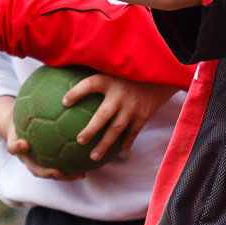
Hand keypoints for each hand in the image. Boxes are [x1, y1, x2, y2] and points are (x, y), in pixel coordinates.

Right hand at [0, 94, 85, 180]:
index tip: (23, 143)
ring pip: (51, 172)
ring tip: (81, 173)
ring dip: (65, 175)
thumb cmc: (22, 114)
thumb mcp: (20, 106)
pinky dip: (75, 167)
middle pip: (35, 169)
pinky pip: (63, 166)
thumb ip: (27, 99)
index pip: (14, 146)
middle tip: (58, 171)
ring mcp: (38, 163)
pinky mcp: (50, 164)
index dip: (17, 146)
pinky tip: (91, 161)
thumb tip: (39, 75)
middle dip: (47, 172)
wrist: (19, 125)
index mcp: (17, 143)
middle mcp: (28, 157)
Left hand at [62, 74, 180, 162]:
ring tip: (93, 156)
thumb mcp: (115, 67)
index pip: (89, 85)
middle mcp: (120, 94)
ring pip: (116, 129)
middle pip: (102, 116)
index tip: (64, 102)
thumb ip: (98, 71)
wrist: (161, 74)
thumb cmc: (131, 72)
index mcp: (110, 80)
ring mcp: (132, 106)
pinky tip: (120, 151)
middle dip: (90, 130)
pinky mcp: (144, 114)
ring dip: (105, 144)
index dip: (76, 93)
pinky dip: (127, 142)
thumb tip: (74, 74)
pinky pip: (133, 132)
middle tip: (79, 141)